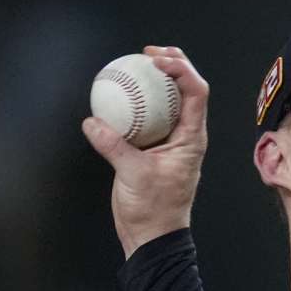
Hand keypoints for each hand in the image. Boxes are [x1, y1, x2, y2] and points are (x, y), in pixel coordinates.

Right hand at [82, 45, 208, 258]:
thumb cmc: (155, 211)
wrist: (152, 237)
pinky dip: (135, 103)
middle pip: (185, 90)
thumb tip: (94, 122)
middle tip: (148, 54)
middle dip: (171, 66)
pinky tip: (118, 96)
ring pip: (166, 102)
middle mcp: (184, 136)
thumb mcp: (134, 175)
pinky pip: (145, 118)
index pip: (196, 93)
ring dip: (154, 82)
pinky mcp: (151, 149)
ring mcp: (168, 141)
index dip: (181, 69)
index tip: (157, 61)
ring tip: (136, 66)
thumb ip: (115, 146)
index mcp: (192, 139)